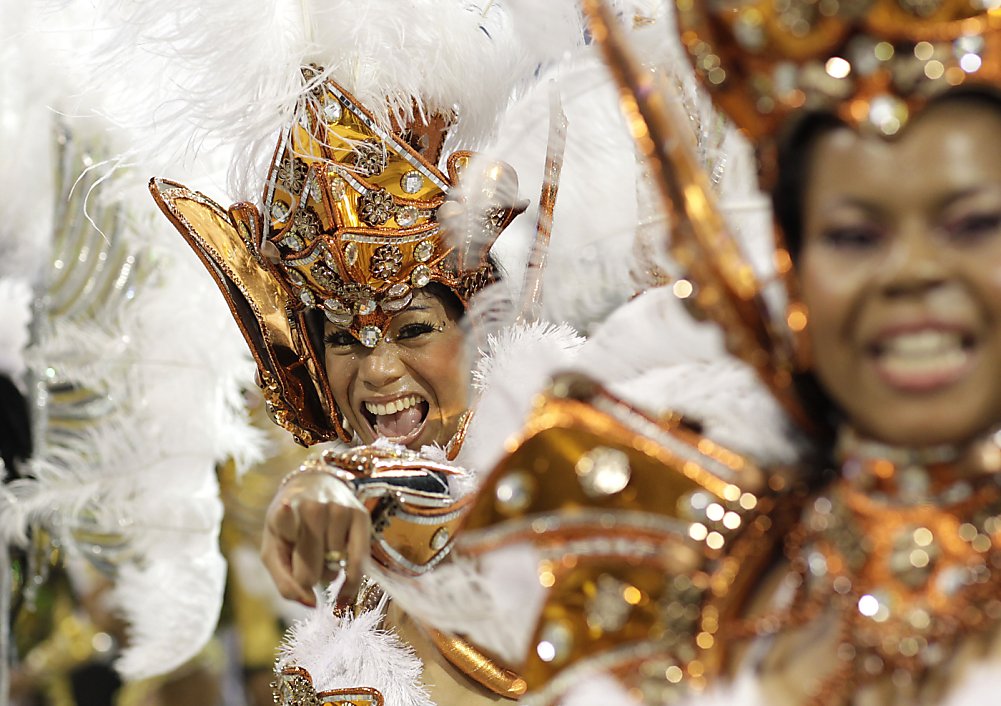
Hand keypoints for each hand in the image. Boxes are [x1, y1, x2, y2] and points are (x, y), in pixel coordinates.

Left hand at [260, 471, 370, 606]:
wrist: (315, 486)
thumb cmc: (290, 525)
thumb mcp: (274, 548)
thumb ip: (284, 582)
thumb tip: (312, 604)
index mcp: (282, 513)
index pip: (285, 518)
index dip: (285, 516)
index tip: (285, 508)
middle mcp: (313, 508)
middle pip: (309, 572)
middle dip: (307, 577)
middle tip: (304, 562)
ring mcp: (339, 510)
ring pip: (333, 569)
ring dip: (327, 571)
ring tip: (322, 552)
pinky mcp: (360, 515)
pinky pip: (358, 563)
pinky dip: (351, 582)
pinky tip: (343, 593)